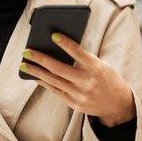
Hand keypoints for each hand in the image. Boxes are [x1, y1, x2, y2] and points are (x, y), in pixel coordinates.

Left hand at [19, 32, 134, 126]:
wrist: (118, 105)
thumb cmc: (107, 78)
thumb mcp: (101, 65)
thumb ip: (83, 59)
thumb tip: (58, 48)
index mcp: (97, 68)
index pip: (79, 53)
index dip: (65, 43)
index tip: (52, 35)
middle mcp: (87, 82)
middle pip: (59, 68)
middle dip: (40, 59)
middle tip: (26, 51)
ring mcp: (80, 95)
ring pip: (53, 81)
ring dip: (36, 72)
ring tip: (23, 64)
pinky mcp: (74, 104)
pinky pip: (55, 90)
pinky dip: (44, 82)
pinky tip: (34, 76)